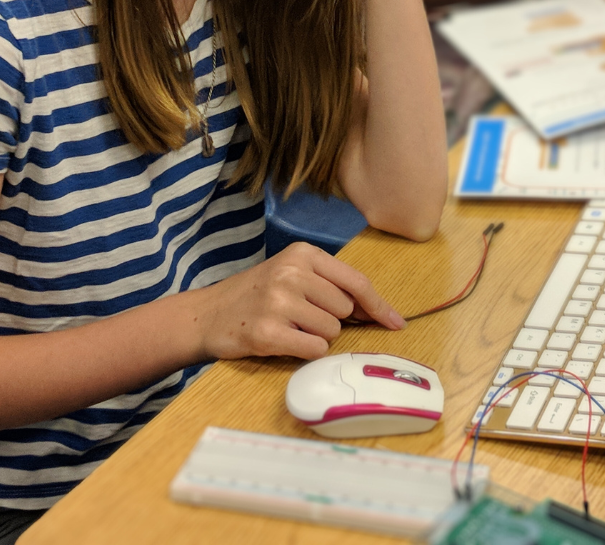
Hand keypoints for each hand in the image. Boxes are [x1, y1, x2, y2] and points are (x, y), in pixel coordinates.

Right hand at [194, 242, 404, 360]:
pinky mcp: (266, 332)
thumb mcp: (293, 274)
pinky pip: (313, 349)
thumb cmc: (258, 294)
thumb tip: (376, 310)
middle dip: (332, 320)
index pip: (356, 282)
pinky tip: (283, 341)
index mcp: (303, 254)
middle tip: (302, 317)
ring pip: (331, 332)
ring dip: (316, 337)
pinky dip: (306, 351)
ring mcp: (278, 301)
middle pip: (345, 310)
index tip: (396, 323)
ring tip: (288, 326)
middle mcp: (292, 273)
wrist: (208, 314)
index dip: (379, 306)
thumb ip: (331, 285)